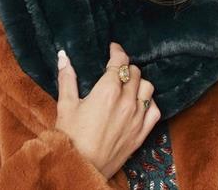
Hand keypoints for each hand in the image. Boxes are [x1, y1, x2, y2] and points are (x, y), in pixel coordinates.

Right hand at [54, 41, 160, 179]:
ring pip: (148, 87)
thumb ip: (67, 78)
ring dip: (139, 82)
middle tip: (116, 69)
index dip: (117, 51)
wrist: (81, 168)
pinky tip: (140, 102)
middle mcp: (126, 101)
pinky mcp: (141, 133)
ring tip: (128, 84)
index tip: (113, 49)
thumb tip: (63, 56)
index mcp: (108, 90)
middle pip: (135, 72)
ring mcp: (136, 117)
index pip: (120, 61)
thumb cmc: (71, 137)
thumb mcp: (66, 105)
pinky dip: (149, 102)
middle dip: (126, 67)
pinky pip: (155, 110)